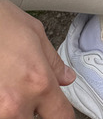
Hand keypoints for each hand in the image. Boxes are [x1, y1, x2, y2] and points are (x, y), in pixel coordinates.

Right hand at [0, 0, 74, 118]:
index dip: (62, 114)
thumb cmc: (0, 22)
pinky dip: (2, 103)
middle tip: (27, 91)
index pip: (61, 115)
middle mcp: (17, 103)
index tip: (60, 111)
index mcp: (38, 82)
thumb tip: (66, 78)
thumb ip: (52, 62)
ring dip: (15, 109)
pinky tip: (0, 86)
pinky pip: (0, 112)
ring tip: (9, 86)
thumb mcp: (35, 34)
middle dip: (34, 109)